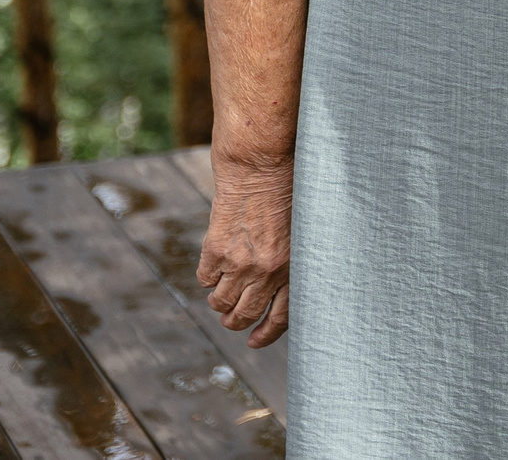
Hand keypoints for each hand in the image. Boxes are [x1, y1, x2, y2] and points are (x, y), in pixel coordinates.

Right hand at [196, 154, 295, 346]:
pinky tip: (213, 266)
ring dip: (219, 302)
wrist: (260, 166)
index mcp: (293, 267)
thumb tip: (281, 289)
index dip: (266, 334)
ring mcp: (239, 263)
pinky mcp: (216, 250)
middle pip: (244, 315)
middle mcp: (267, 271)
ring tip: (221, 294)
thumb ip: (292, 259)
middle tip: (231, 320)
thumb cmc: (287, 191)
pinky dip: (207, 277)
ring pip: (221, 302)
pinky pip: (205, 279)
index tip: (254, 342)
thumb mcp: (301, 230)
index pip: (281, 316)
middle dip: (235, 322)